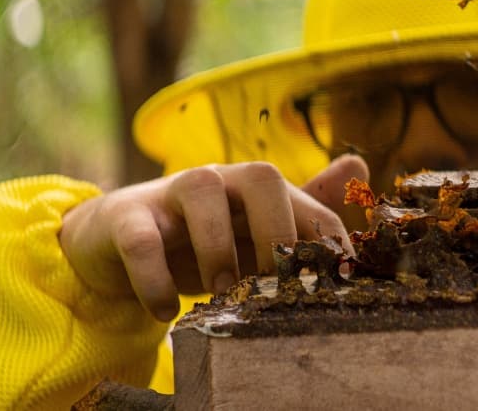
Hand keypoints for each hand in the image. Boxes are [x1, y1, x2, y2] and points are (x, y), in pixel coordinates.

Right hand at [59, 155, 368, 321]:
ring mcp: (169, 194)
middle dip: (279, 229)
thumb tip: (360, 166)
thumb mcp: (253, 232)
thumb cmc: (200, 237)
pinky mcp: (124, 219)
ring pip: (201, 190)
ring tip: (221, 292)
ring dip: (218, 247)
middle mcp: (220, 180)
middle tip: (274, 282)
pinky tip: (166, 311)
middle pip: (262, 176)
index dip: (331, 245)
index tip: (338, 288)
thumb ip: (303, 209)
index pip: (311, 205)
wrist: (116, 239)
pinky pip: (139, 238)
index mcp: (257, 189)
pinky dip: (155, 277)